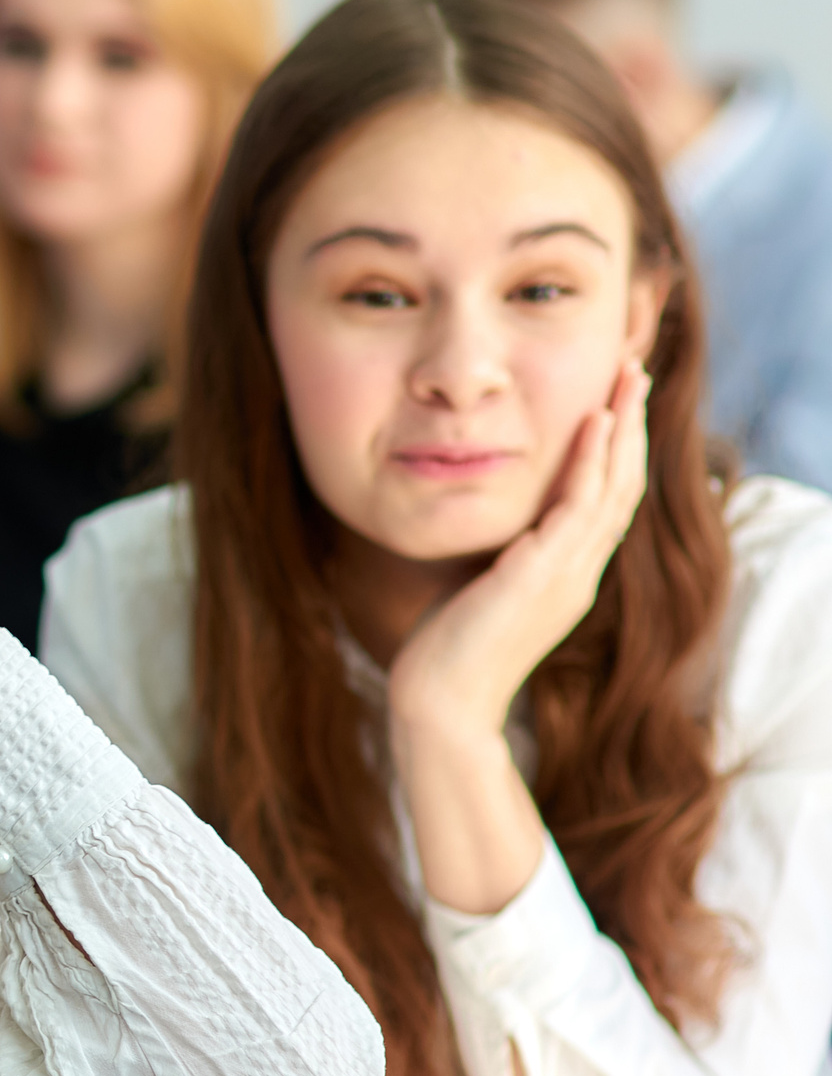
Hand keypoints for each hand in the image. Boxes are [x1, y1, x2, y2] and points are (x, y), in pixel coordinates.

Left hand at [382, 363, 650, 912]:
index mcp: (567, 577)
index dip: (616, 449)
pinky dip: (588, 465)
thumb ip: (499, 559)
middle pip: (623, 486)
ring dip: (622, 430)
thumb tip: (491, 530)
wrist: (439, 706)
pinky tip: (591, 427)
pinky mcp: (539, 579)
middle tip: (636, 369)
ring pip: (612, 489)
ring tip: (627, 378)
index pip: (606, 501)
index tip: (615, 400)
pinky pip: (576, 510)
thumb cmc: (449, 653)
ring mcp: (565, 577)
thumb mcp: (482, 591)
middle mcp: (577, 574)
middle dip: (631, 425)